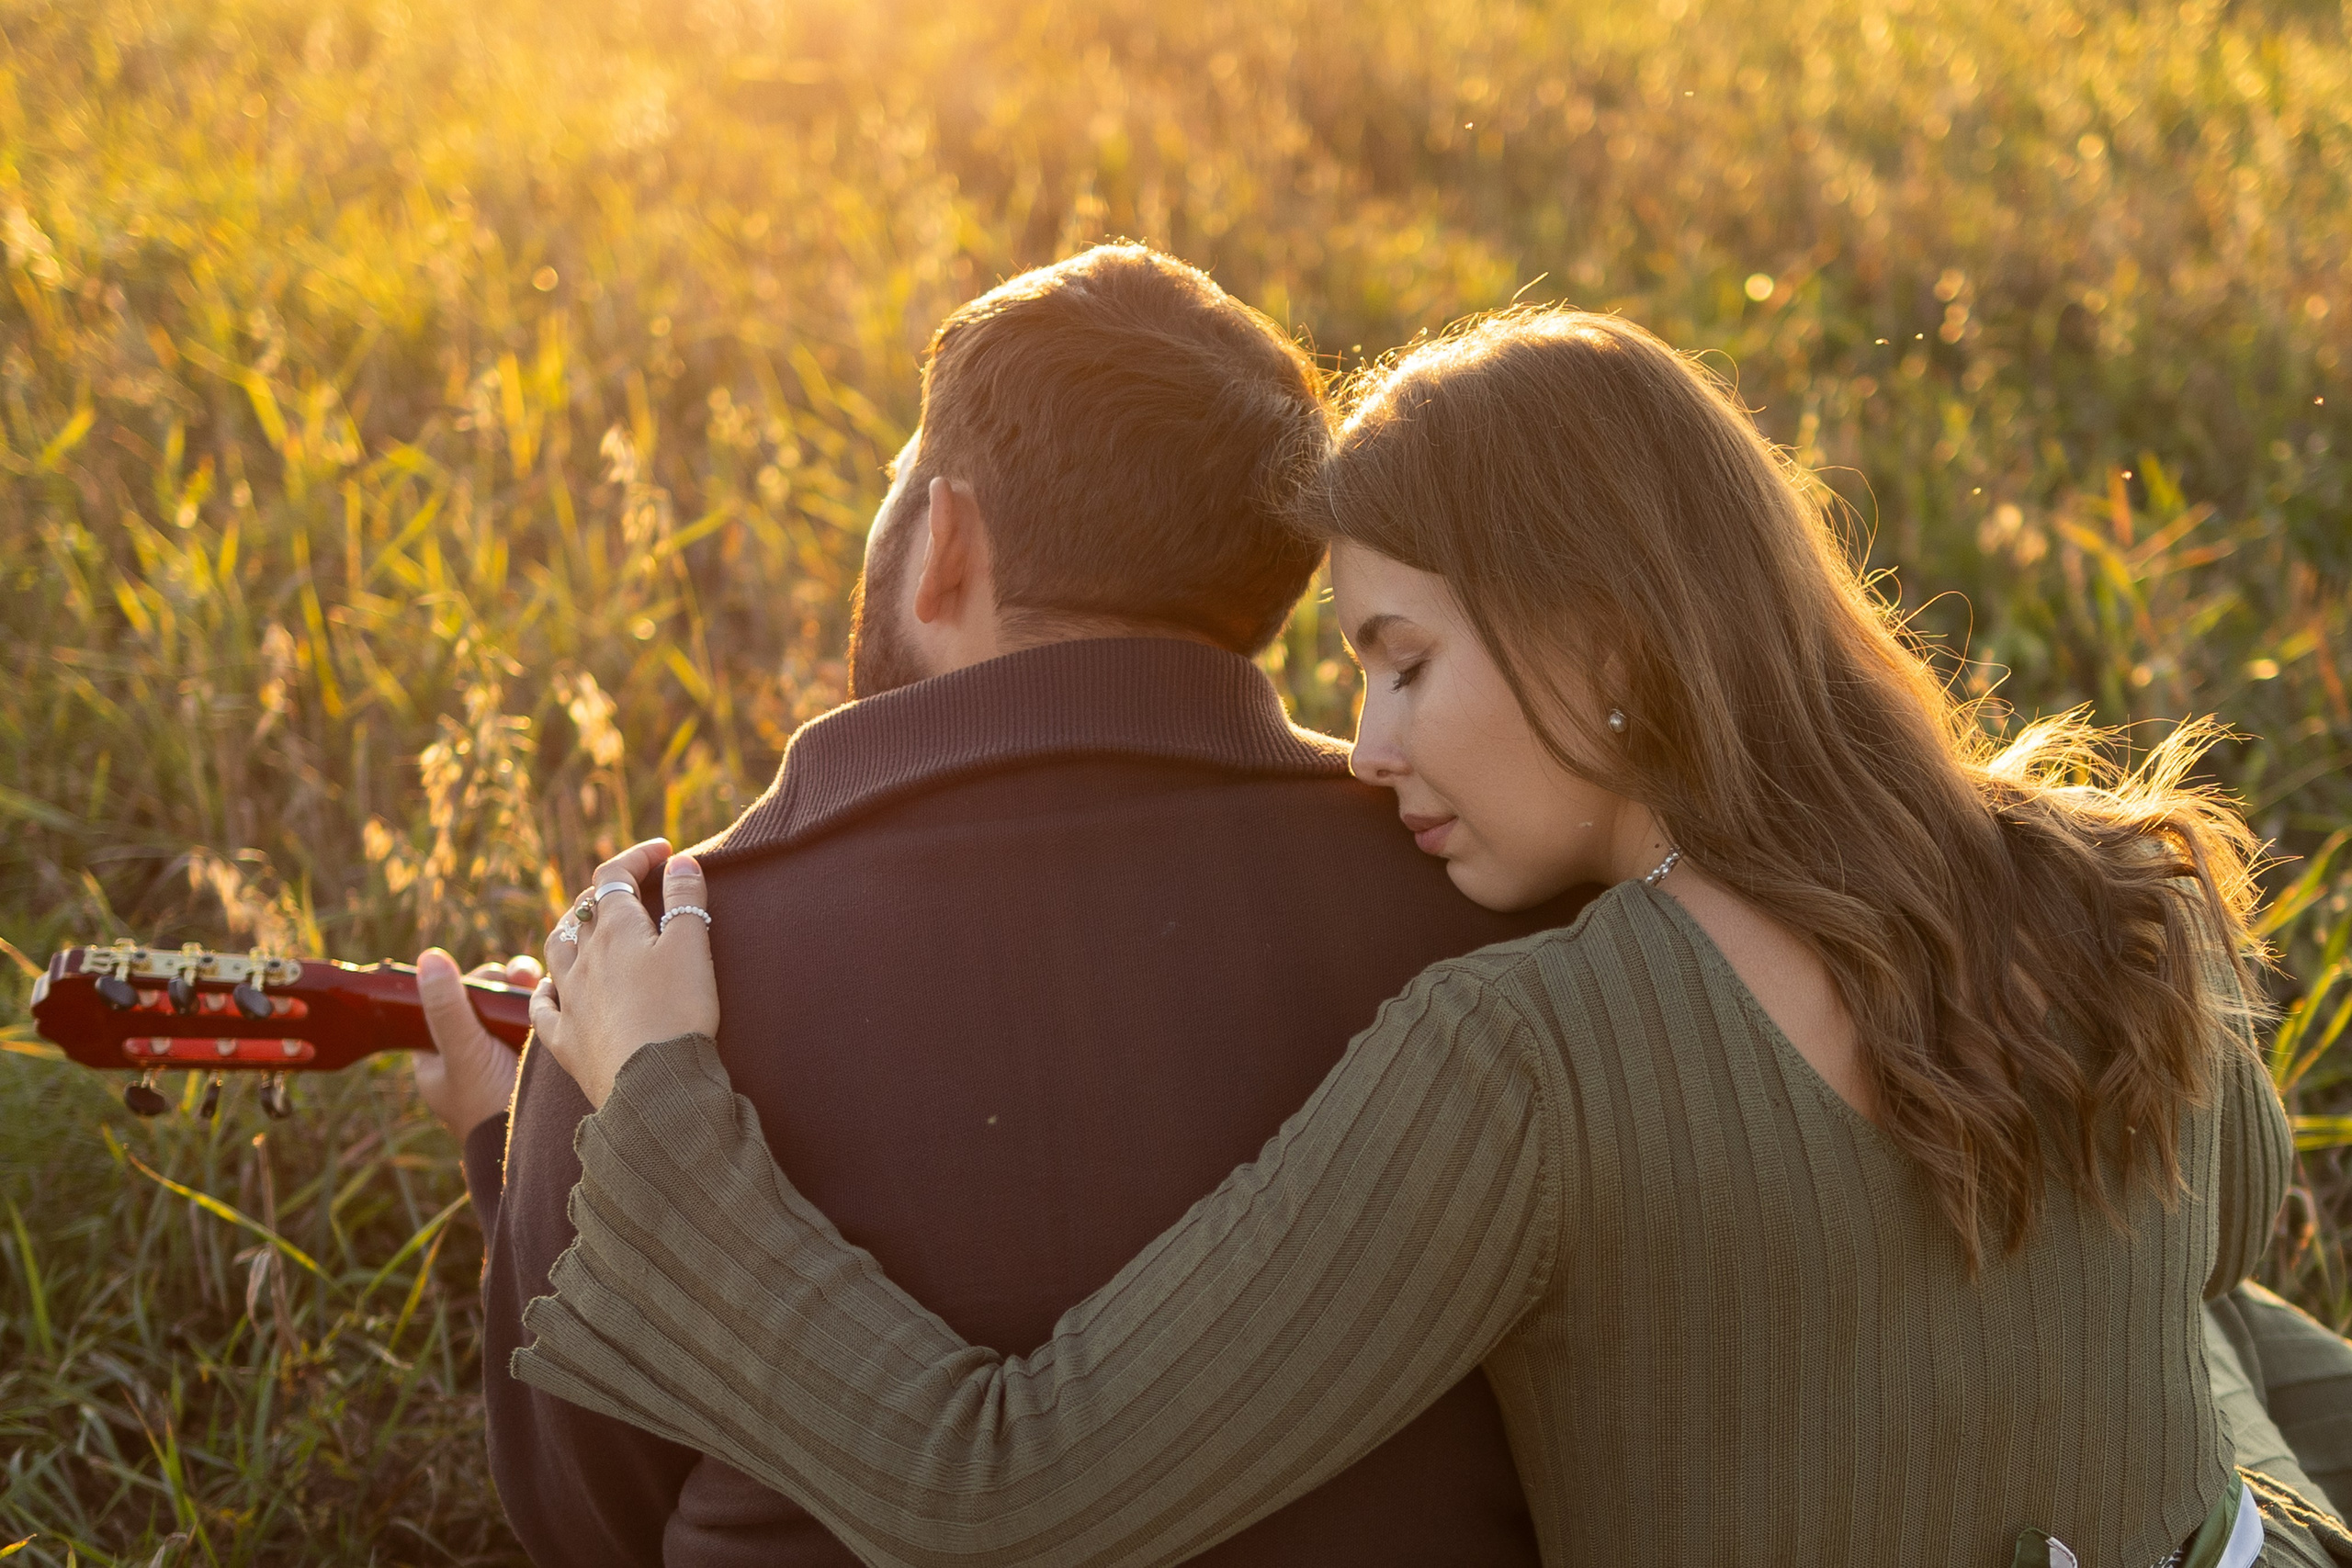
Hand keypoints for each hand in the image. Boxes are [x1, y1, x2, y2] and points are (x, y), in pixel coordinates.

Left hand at [413, 948, 540, 1139]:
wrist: (530, 1144)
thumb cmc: (485, 1106)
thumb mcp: (463, 1052)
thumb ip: (447, 1008)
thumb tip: (430, 956)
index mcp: (436, 1051)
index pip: (448, 998)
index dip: (470, 981)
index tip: (492, 977)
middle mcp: (467, 1048)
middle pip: (483, 997)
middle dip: (503, 983)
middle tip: (522, 977)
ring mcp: (500, 1051)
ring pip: (510, 1005)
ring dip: (525, 990)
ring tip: (540, 982)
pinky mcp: (529, 1054)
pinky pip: (534, 1018)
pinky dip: (544, 1004)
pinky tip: (555, 995)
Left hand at [531, 839, 718, 1110]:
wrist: (652, 1083)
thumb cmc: (678, 1010)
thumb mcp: (693, 946)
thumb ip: (686, 899)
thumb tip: (680, 862)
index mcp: (616, 930)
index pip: (615, 876)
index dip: (637, 856)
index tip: (665, 853)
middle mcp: (584, 958)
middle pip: (583, 910)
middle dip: (607, 892)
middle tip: (633, 889)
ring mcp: (569, 999)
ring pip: (556, 950)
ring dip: (570, 930)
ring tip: (586, 927)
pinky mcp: (565, 1040)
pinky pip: (542, 1007)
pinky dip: (545, 989)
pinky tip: (550, 987)